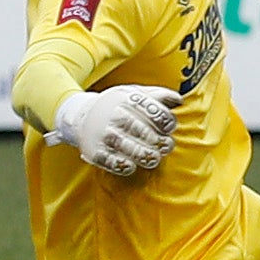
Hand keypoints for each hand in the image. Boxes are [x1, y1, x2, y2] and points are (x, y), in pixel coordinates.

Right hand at [47, 86, 175, 177]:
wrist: (81, 116)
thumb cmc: (116, 106)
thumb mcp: (133, 94)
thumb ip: (157, 95)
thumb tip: (178, 100)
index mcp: (126, 99)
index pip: (151, 109)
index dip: (165, 120)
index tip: (170, 127)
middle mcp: (113, 116)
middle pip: (140, 130)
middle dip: (158, 140)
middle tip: (166, 145)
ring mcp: (103, 134)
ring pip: (128, 147)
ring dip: (145, 155)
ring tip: (154, 157)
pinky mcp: (95, 152)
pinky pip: (112, 162)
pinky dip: (124, 166)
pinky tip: (132, 165)